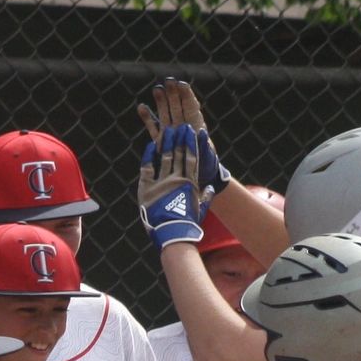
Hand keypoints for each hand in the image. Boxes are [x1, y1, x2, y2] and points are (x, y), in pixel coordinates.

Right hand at [138, 79, 226, 196]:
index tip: (182, 84)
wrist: (196, 177)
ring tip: (157, 89)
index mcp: (195, 128)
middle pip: (177, 108)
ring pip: (165, 114)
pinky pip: (153, 128)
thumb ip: (203, 145)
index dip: (186, 96)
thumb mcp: (206, 156)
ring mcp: (171, 133)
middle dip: (173, 94)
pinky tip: (141, 107)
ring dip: (161, 102)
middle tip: (169, 81)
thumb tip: (201, 133)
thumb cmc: (205, 165)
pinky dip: (148, 118)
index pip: (191, 108)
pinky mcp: (161, 142)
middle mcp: (183, 128)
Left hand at [138, 126, 206, 250]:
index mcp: (190, 183)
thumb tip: (212, 187)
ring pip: (165, 157)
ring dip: (166, 143)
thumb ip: (205, 196)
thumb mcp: (199, 209)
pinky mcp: (148, 188)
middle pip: (179, 154)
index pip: (192, 158)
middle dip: (180, 138)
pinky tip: (150, 145)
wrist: (172, 234)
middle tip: (180, 126)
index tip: (192, 132)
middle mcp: (177, 179)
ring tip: (168, 130)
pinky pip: (147, 168)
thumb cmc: (187, 224)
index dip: (191, 144)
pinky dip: (148, 156)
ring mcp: (162, 183)